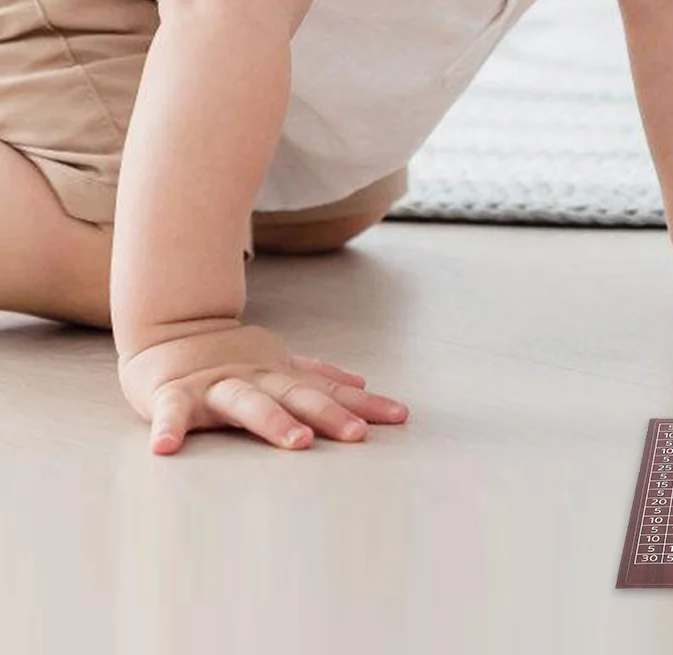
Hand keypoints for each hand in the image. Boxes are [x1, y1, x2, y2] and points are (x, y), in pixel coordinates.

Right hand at [117, 322, 410, 455]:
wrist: (170, 328)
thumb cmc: (229, 357)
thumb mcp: (278, 363)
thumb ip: (317, 375)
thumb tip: (361, 382)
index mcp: (280, 375)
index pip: (329, 391)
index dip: (365, 404)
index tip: (401, 417)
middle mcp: (255, 379)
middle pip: (297, 396)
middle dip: (329, 415)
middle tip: (358, 435)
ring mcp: (215, 386)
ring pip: (247, 403)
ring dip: (273, 421)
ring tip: (297, 442)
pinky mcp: (172, 395)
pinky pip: (170, 413)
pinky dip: (169, 429)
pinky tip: (165, 450)